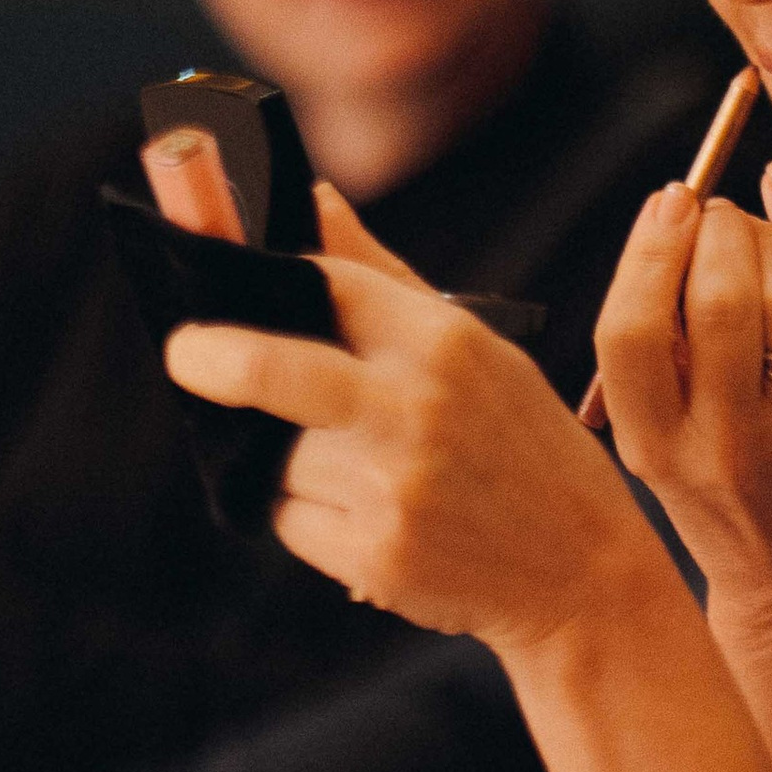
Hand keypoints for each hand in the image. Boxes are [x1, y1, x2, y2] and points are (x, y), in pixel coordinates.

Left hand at [163, 188, 668, 656]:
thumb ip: (381, 278)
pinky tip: (365, 515)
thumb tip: (309, 198)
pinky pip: (290, 519)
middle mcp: (416, 409)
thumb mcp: (479, 352)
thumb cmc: (524, 447)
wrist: (583, 572)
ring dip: (285, 457)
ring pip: (276, 455)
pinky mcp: (374, 556)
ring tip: (352, 467)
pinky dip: (307, 514)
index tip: (224, 292)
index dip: (271, 281)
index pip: (325, 283)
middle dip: (211, 358)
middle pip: (272, 368)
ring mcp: (393, 488)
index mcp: (446, 343)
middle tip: (187, 356)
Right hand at [595, 165, 771, 640]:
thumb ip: (655, 340)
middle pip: (715, 298)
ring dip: (770, 235)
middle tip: (716, 216)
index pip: (630, 330)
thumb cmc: (719, 492)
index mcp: (652, 443)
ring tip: (756, 232)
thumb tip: (673, 207)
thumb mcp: (658, 438)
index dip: (647, 253)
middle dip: (717, 230)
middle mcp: (722, 441)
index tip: (666, 205)